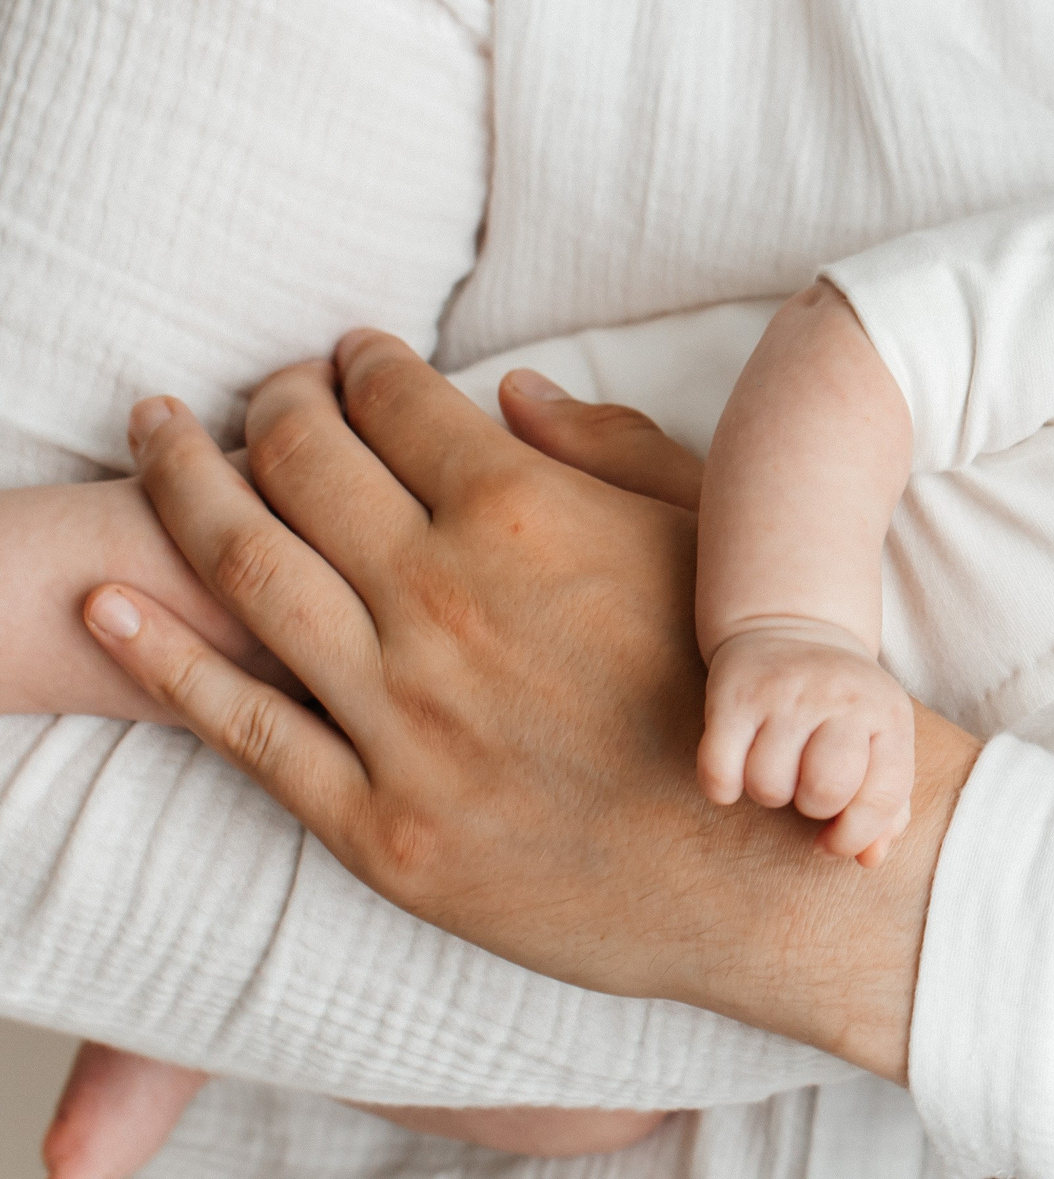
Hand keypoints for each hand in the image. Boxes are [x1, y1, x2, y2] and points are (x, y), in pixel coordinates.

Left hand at [80, 332, 974, 1082]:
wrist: (777, 864)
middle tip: (260, 388)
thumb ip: (607, 453)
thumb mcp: (706, 540)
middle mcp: (442, 600)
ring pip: (246, 572)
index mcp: (525, 515)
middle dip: (271, 404)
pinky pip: (240, 728)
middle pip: (302, 464)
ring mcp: (401, 714)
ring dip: (184, 485)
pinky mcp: (378, 821)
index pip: (396, 402)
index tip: (350, 356)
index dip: (361, 362)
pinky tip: (109, 603)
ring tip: (157, 435)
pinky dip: (159, 657)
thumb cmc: (754, 694)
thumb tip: (511, 393)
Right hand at [702, 627, 915, 865]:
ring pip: (768, 787)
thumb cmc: (843, 706)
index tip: (835, 839)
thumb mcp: (881, 741)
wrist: (794, 625)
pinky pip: (718, 773)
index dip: (857, 836)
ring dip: (768, 793)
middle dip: (812, 807)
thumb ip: (886, 805)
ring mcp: (785, 694)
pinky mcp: (733, 696)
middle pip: (825, 791)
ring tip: (776, 764)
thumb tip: (871, 859)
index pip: (883, 797)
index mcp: (887, 715)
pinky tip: (736, 767)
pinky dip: (723, 787)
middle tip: (806, 785)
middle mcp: (840, 698)